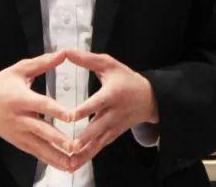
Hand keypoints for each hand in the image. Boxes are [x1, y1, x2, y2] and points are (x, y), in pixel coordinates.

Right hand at [0, 49, 76, 172]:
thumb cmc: (0, 85)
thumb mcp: (19, 70)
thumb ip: (42, 63)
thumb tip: (63, 53)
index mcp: (20, 98)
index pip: (41, 105)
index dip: (56, 110)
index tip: (71, 116)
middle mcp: (20, 118)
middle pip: (41, 130)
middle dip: (59, 139)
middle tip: (76, 146)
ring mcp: (19, 133)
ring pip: (40, 147)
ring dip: (58, 156)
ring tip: (74, 163)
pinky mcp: (20, 143)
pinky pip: (37, 154)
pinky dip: (51, 161)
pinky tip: (65, 166)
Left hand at [64, 50, 158, 171]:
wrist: (149, 98)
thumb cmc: (126, 78)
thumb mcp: (109, 64)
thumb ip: (87, 59)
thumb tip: (66, 52)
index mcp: (112, 94)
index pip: (97, 103)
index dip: (84, 110)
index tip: (70, 116)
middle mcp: (113, 113)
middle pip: (97, 127)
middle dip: (83, 138)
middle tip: (68, 145)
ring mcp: (114, 126)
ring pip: (98, 142)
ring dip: (84, 152)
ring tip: (68, 161)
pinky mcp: (113, 135)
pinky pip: (99, 148)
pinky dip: (87, 156)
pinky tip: (73, 164)